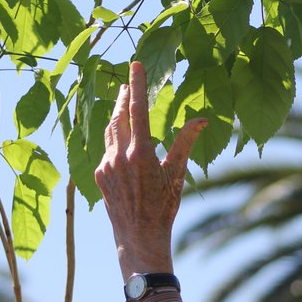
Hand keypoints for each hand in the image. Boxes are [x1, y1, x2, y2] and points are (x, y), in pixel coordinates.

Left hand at [94, 61, 206, 279]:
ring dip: (117, 115)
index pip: (139, 110)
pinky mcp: (99, 175)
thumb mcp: (177, 174)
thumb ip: (186, 142)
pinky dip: (114, 139)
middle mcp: (119, 156)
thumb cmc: (163, 207)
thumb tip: (203, 120)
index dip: (138, 84)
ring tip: (123, 103)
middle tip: (129, 82)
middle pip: (119, 115)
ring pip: (110, 131)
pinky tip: (122, 140)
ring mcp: (106, 165)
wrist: (138, 237)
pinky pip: (106, 149)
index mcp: (141, 153)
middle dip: (125, 96)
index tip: (135, 64)